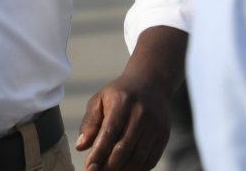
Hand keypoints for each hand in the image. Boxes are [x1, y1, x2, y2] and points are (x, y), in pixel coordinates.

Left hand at [76, 26, 185, 169]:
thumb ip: (90, 122)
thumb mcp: (100, 99)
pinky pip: (150, 160)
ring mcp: (155, 125)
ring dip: (122, 170)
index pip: (110, 132)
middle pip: (124, 148)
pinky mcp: (164, 135)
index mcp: (123, 101)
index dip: (99, 153)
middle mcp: (141, 113)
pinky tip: (125, 169)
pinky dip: (137, 169)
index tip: (89, 167)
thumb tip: (81, 146)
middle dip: (108, 166)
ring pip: (138, 158)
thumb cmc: (120, 94)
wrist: (151, 83)